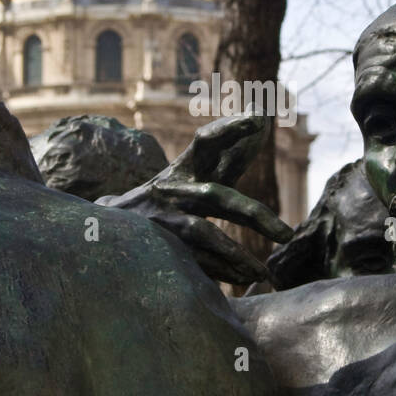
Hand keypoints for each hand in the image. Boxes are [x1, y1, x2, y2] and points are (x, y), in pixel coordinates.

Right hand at [96, 112, 292, 284]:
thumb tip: (265, 116)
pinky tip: (245, 279)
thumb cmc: (168, 195)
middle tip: (287, 235)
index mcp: (184, 167)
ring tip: (264, 272)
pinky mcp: (156, 244)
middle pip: (216, 197)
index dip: (229, 129)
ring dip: (236, 255)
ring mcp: (162, 218)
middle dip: (254, 216)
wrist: (108, 223)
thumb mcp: (195, 172)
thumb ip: (230, 153)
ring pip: (202, 233)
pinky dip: (221, 271)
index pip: (206, 141)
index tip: (258, 119)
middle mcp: (173, 189)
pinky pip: (193, 260)